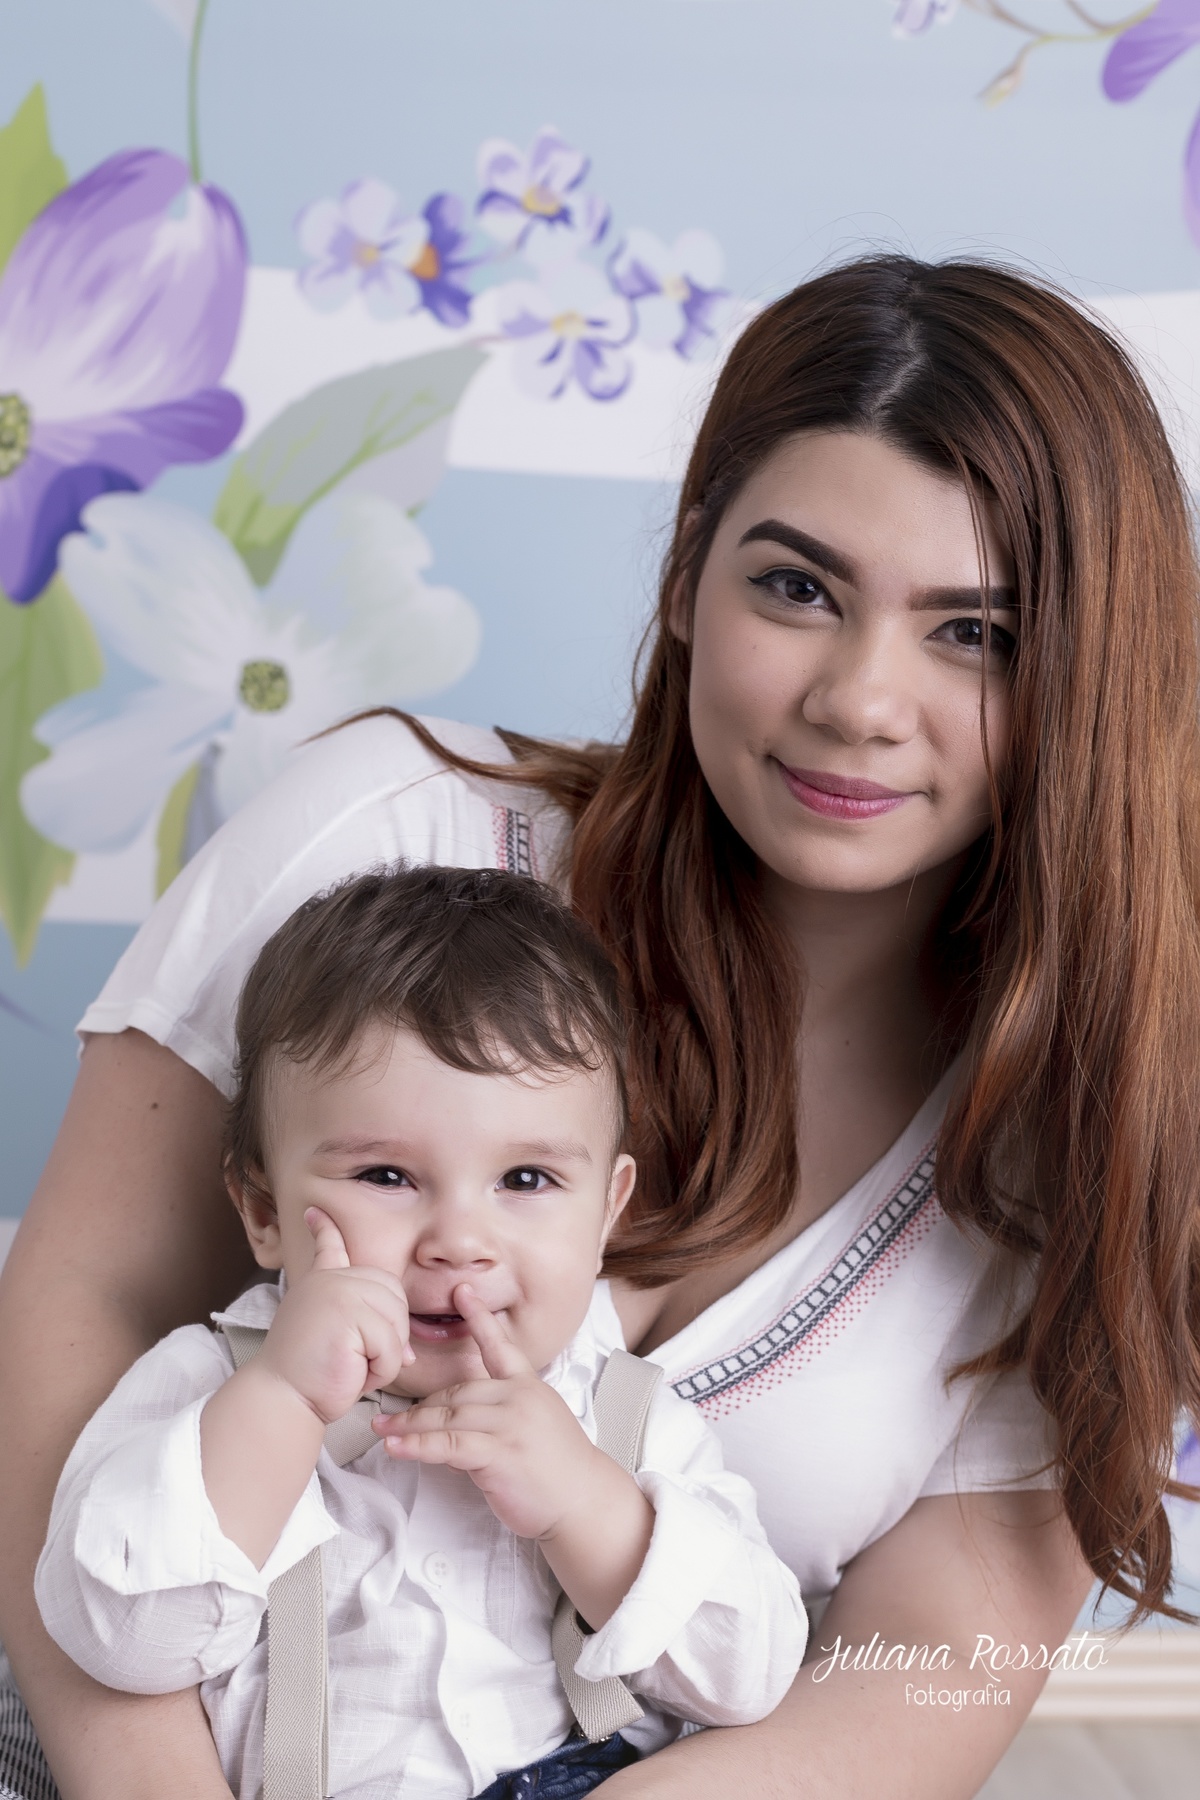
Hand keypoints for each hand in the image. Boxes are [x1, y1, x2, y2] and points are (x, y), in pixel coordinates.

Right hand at [255, 1209, 413, 1424]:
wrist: (282, 1397)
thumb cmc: (310, 1376)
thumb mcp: (336, 1340)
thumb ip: (368, 1330)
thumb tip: (409, 1352)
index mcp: (322, 1282)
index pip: (329, 1246)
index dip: (325, 1228)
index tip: (314, 1211)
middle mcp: (331, 1279)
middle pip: (395, 1296)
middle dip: (389, 1335)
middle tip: (354, 1357)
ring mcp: (339, 1292)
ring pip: (397, 1322)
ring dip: (384, 1357)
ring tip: (350, 1365)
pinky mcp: (348, 1315)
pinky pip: (392, 1347)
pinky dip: (380, 1371)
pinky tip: (351, 1373)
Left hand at [372, 1283, 603, 1539]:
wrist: (583, 1501)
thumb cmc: (558, 1470)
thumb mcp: (534, 1427)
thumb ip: (498, 1417)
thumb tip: (459, 1426)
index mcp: (528, 1386)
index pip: (500, 1346)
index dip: (480, 1317)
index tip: (462, 1291)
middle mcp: (519, 1397)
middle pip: (457, 1391)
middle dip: (420, 1407)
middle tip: (388, 1417)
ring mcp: (511, 1423)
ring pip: (449, 1416)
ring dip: (410, 1425)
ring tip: (383, 1430)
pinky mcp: (501, 1452)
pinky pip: (450, 1444)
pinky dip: (418, 1446)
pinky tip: (398, 1447)